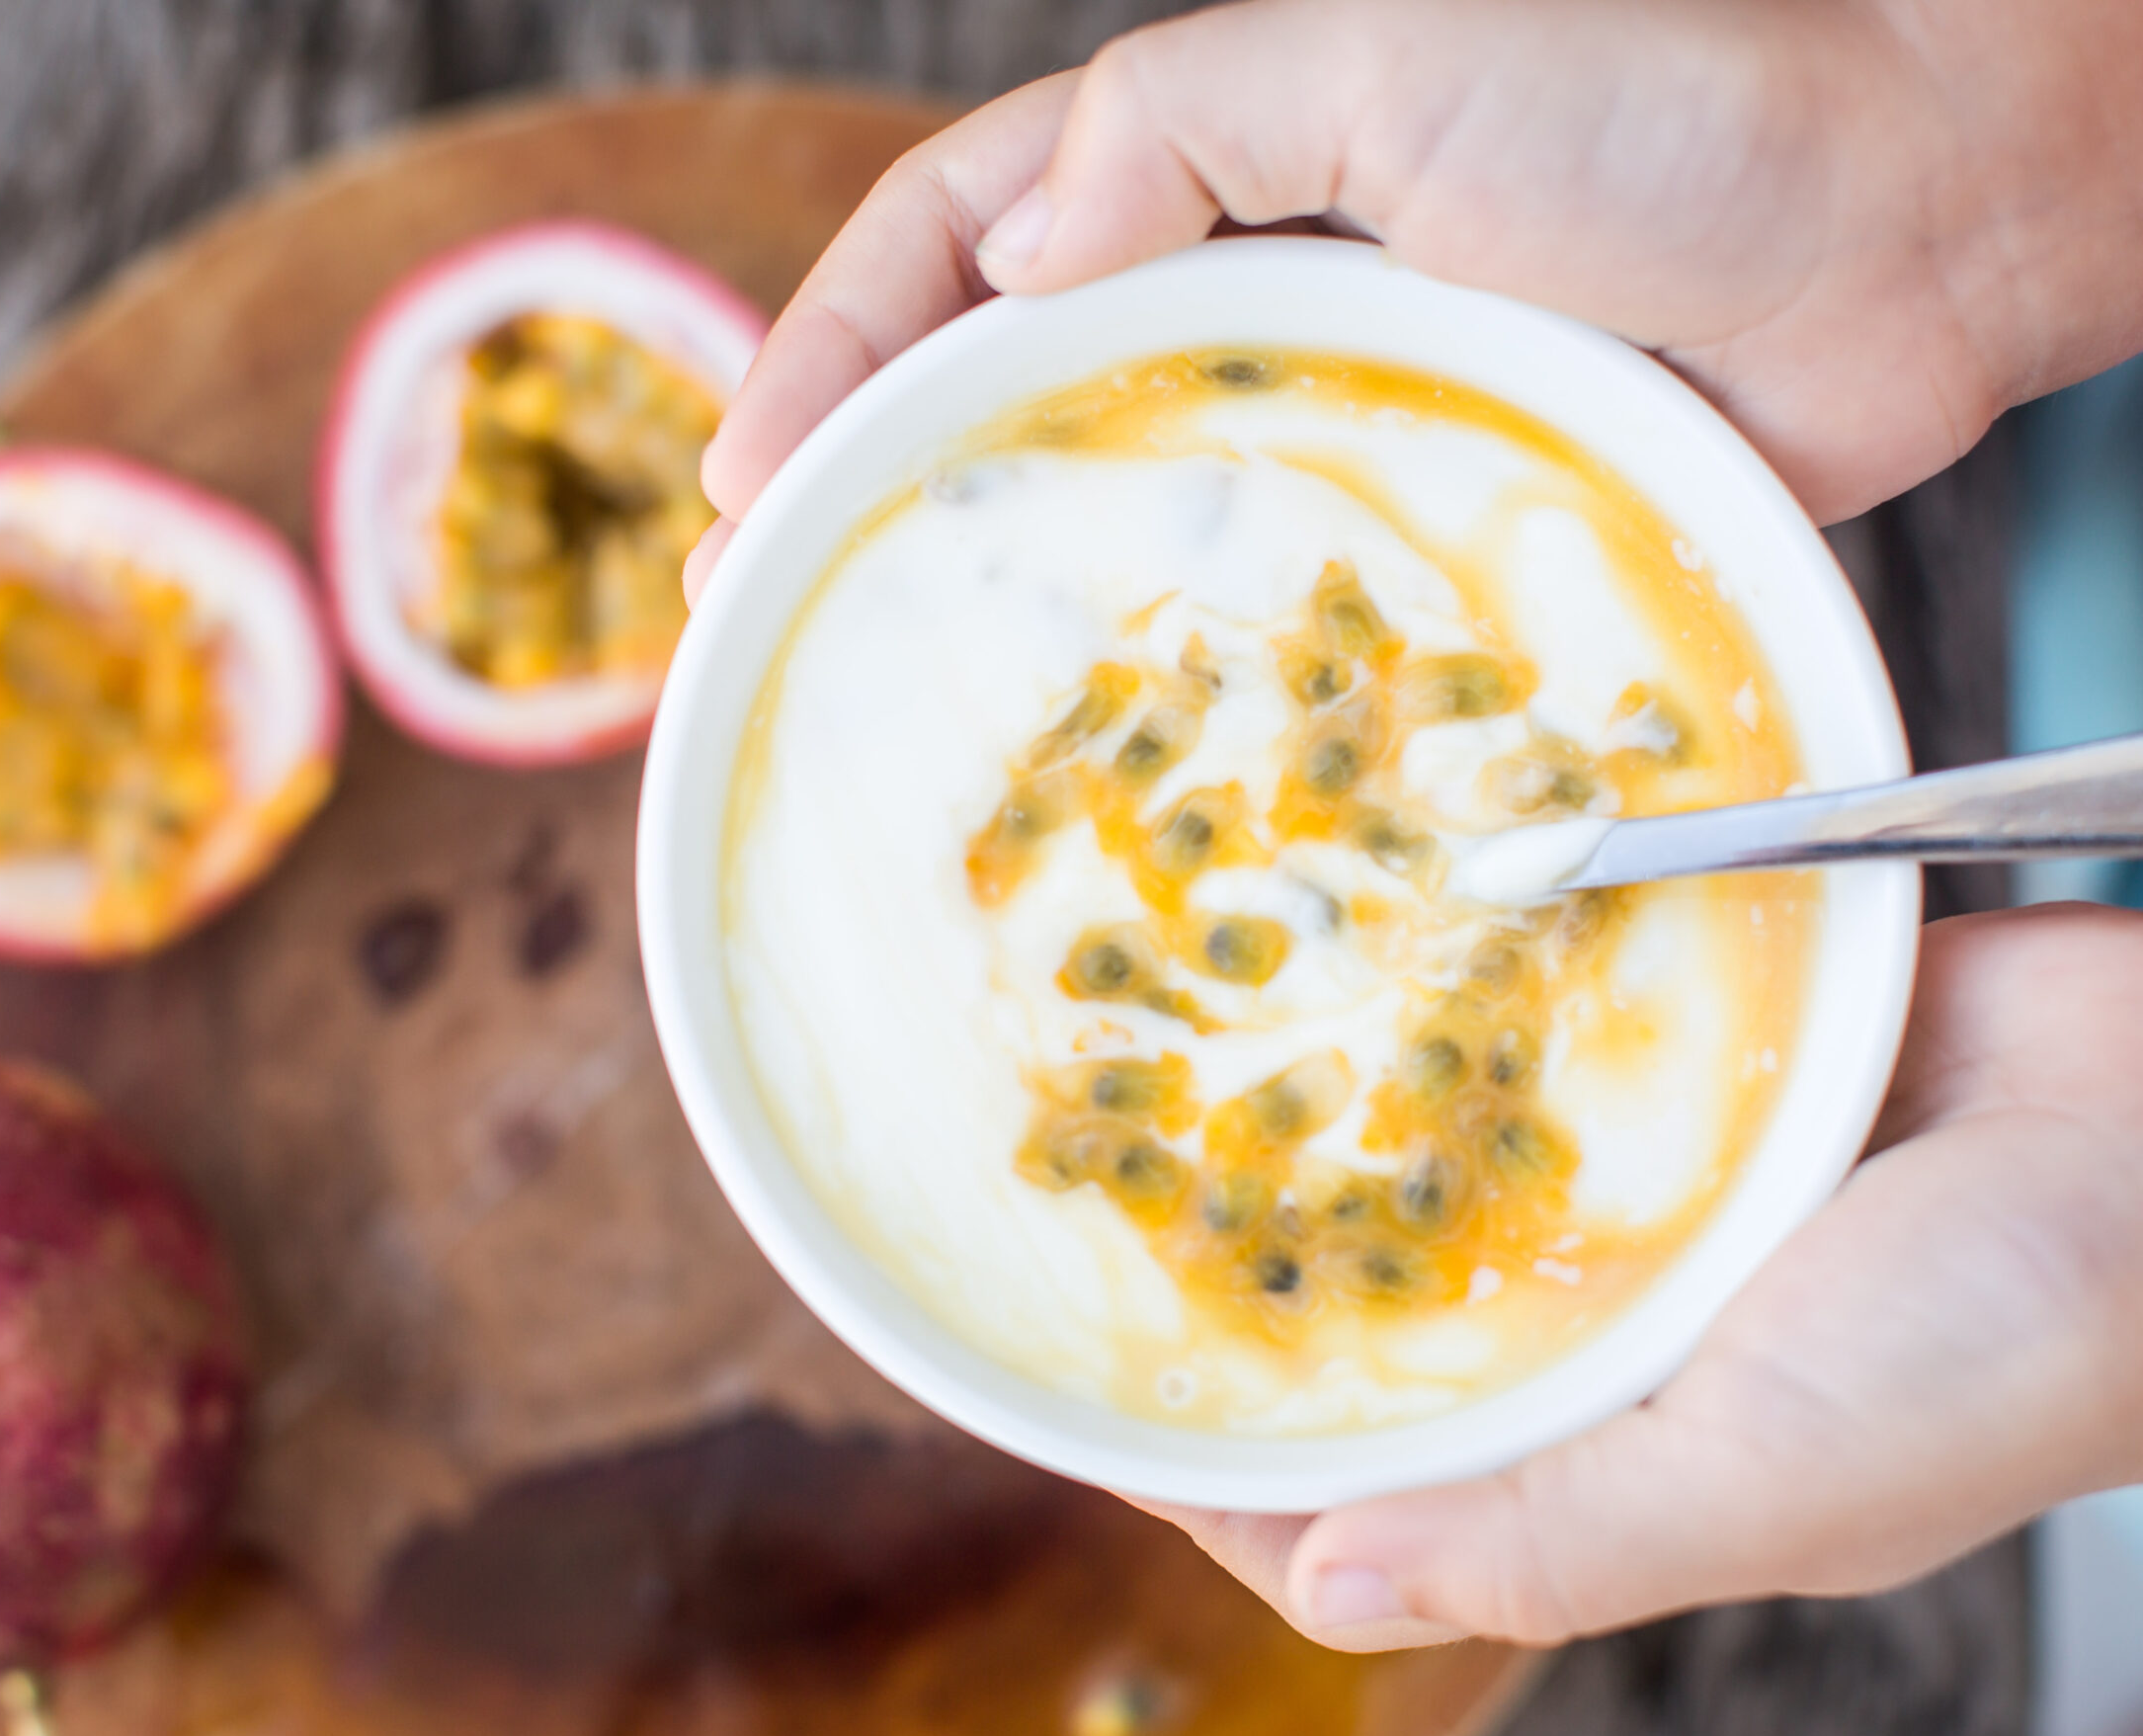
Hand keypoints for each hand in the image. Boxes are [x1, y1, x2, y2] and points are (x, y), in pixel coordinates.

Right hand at [692, 0, 2142, 598]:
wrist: (1911, 229)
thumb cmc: (1669, 106)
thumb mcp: (1392, 58)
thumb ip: (1183, 129)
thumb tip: (1016, 265)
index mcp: (1195, 166)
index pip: (951, 244)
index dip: (830, 351)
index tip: (743, 476)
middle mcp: (1230, 297)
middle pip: (987, 397)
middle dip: (856, 497)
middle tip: (753, 615)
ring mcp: (1310, 423)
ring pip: (1104, 517)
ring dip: (983, 602)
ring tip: (881, 698)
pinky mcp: (1401, 532)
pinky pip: (1251, 609)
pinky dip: (1164, 672)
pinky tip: (1102, 746)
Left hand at [1145, 903, 2142, 1650]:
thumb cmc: (2005, 1339)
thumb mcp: (1771, 1484)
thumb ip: (1550, 1544)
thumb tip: (1326, 1593)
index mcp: (1614, 1473)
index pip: (1368, 1510)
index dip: (1219, 1483)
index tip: (1079, 1416)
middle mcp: (1604, 1349)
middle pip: (1369, 1346)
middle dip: (1238, 1304)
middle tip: (1082, 1220)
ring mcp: (1633, 1209)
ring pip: (1425, 1191)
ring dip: (1311, 1152)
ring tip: (1160, 1090)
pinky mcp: (1668, 1077)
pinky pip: (1513, 1059)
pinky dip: (1431, 1030)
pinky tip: (1324, 974)